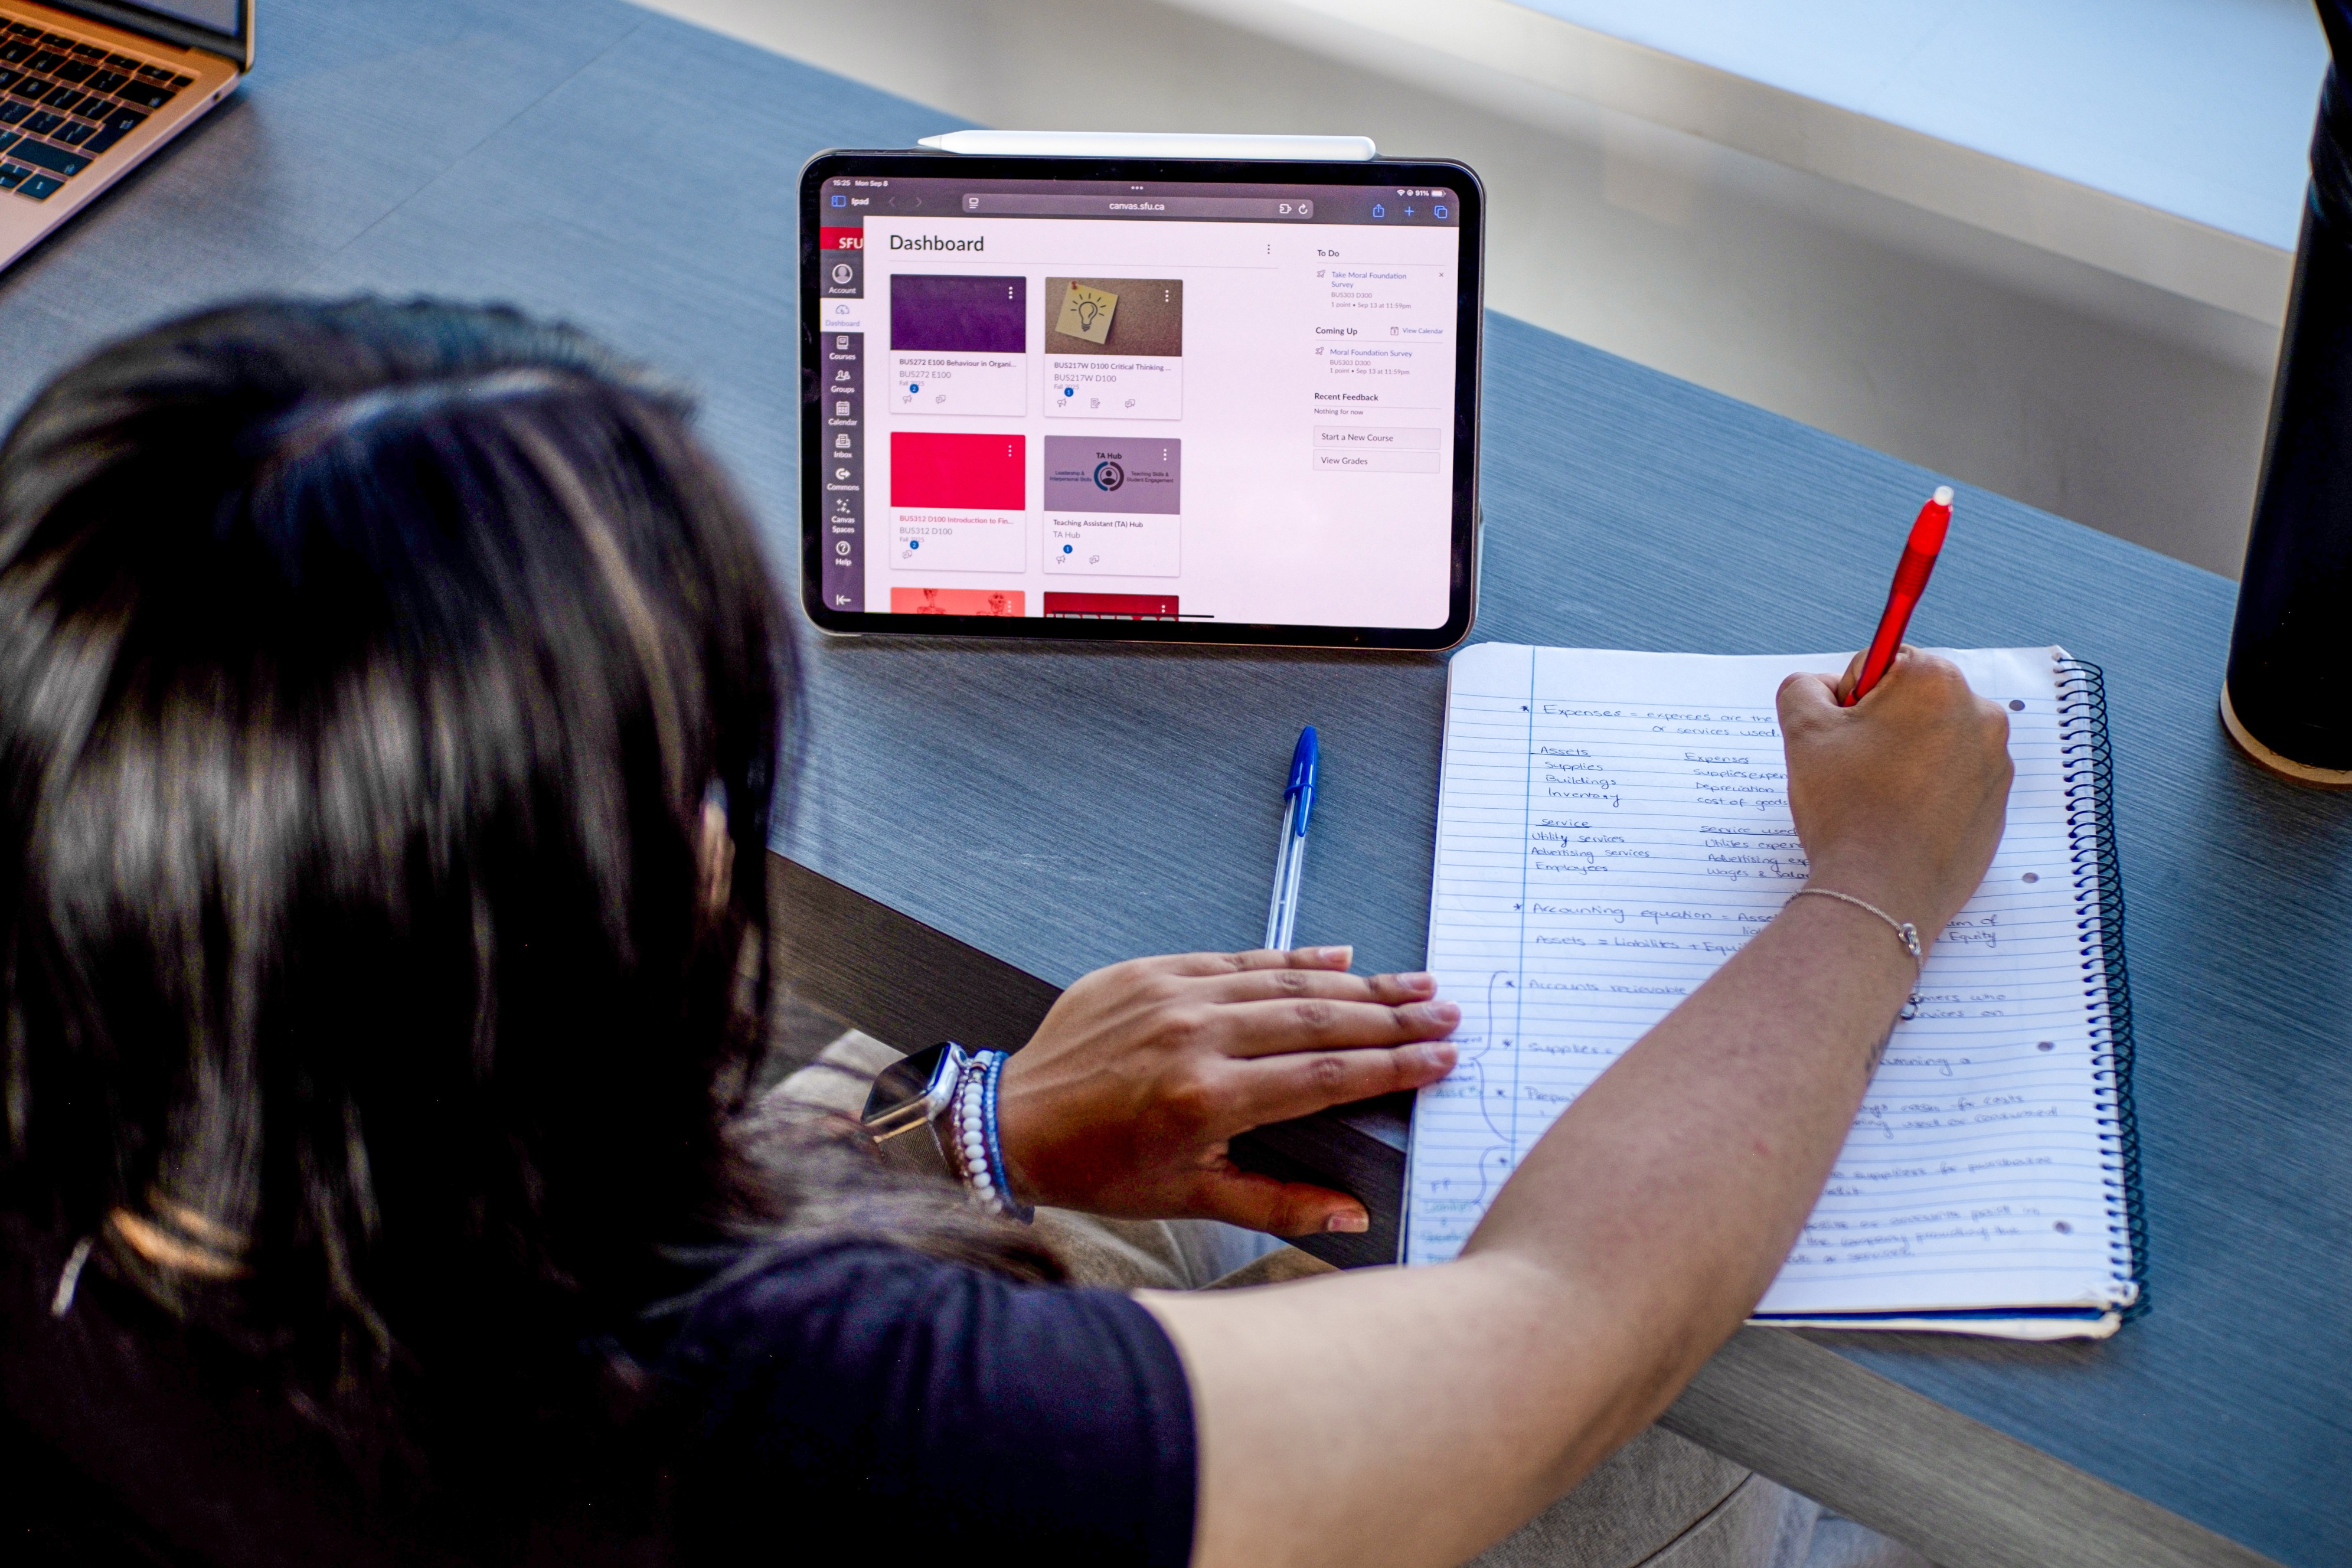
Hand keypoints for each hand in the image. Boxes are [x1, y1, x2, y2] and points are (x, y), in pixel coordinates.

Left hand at [995, 948, 1459, 1235]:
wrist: (1010, 1123)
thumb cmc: (1100, 1170)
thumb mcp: (1191, 1198)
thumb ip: (1279, 1203)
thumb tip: (1355, 1213)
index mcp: (1207, 1099)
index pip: (1326, 1076)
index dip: (1393, 1067)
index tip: (1442, 1058)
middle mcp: (1194, 1037)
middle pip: (1318, 1019)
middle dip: (1391, 1016)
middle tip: (1445, 1013)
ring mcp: (1171, 995)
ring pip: (1284, 982)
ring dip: (1356, 983)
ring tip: (1413, 983)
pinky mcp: (1149, 971)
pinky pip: (1236, 957)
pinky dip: (1291, 958)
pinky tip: (1341, 956)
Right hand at [1778, 646, 2013, 935]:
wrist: (1881, 891)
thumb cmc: (1846, 808)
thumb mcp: (1803, 732)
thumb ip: (1803, 688)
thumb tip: (1821, 687)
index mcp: (1935, 681)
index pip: (1882, 661)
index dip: (1850, 697)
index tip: (1843, 735)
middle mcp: (1979, 713)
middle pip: (1914, 699)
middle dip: (1882, 724)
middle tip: (1854, 769)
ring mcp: (1995, 761)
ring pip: (1934, 740)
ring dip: (1905, 756)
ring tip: (1877, 799)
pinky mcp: (1997, 803)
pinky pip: (1955, 780)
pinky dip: (1927, 791)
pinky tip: (1900, 820)